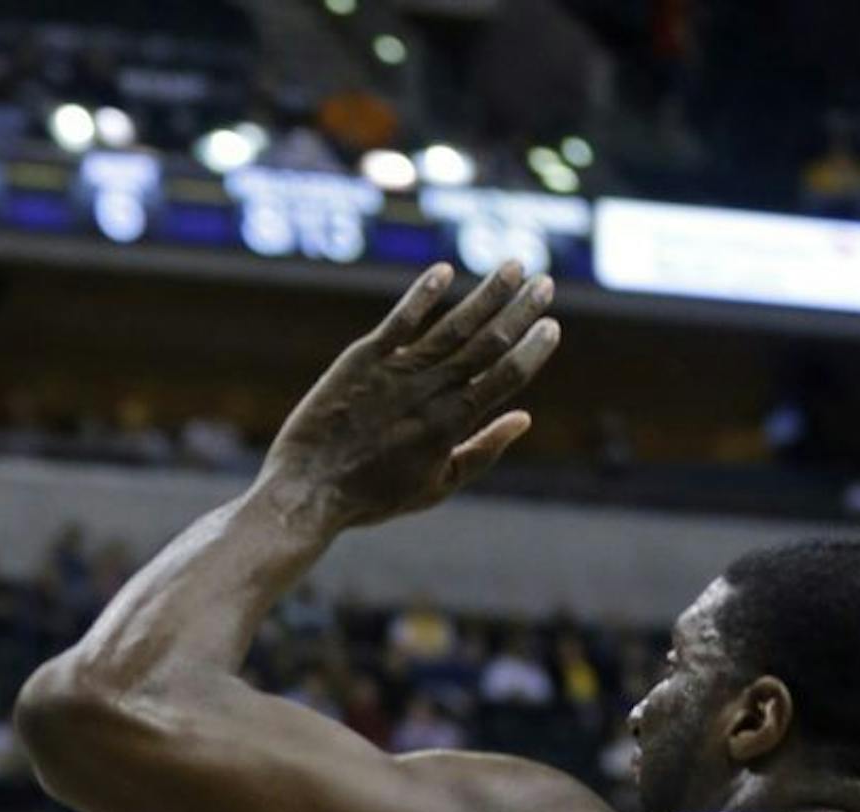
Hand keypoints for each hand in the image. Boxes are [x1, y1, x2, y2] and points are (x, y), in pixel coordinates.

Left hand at [258, 261, 559, 533]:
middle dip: (519, 311)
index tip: (552, 325)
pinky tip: (443, 271)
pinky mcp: (360, 362)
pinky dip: (421, 295)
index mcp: (452, 424)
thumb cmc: (372, 496)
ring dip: (485, 295)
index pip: (505, 377)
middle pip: (486, 344)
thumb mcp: (436, 487)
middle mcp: (429, 394)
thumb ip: (483, 451)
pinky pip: (398, 322)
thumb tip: (525, 417)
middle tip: (545, 282)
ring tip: (512, 267)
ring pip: (451, 326)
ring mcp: (395, 374)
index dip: (532, 349)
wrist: (308, 492)